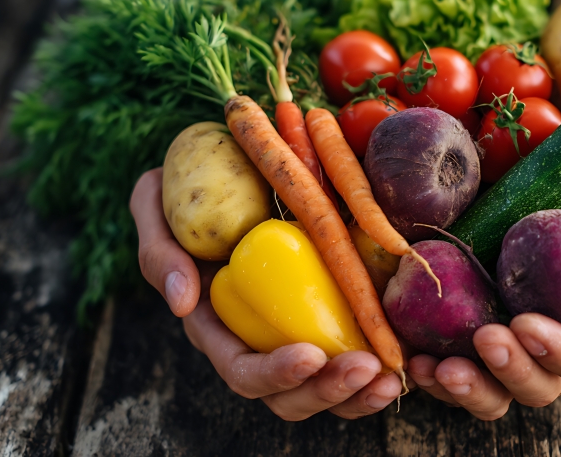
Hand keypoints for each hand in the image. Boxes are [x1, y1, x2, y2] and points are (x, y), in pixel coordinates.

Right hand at [130, 168, 401, 419]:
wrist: (231, 164)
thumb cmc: (188, 187)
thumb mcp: (155, 204)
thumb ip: (160, 250)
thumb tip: (184, 302)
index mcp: (217, 327)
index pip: (243, 370)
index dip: (275, 373)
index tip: (310, 356)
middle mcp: (259, 340)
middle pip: (291, 396)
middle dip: (329, 391)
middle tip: (369, 369)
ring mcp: (296, 330)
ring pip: (327, 389)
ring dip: (361, 393)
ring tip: (394, 378)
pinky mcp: (331, 312)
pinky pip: (356, 351)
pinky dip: (381, 360)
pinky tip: (406, 353)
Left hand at [407, 180, 560, 419]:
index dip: (560, 352)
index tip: (526, 323)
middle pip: (542, 385)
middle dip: (512, 369)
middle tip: (485, 337)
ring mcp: (519, 340)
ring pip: (498, 390)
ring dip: (470, 386)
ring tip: (439, 367)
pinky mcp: (478, 330)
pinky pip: (460, 369)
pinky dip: (437, 372)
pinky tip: (416, 358)